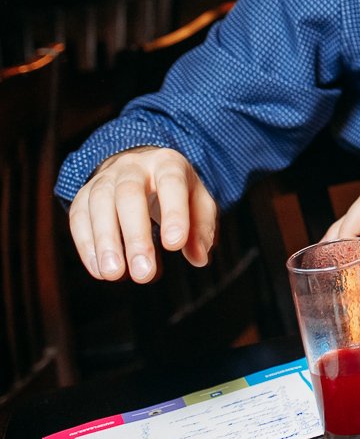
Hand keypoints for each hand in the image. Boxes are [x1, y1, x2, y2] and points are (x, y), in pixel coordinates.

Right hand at [68, 146, 216, 282]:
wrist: (141, 168)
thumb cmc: (175, 192)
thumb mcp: (198, 202)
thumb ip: (202, 229)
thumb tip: (199, 258)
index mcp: (168, 163)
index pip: (171, 183)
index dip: (173, 213)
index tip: (174, 245)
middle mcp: (133, 166)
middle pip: (129, 194)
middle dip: (136, 236)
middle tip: (143, 273)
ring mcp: (105, 178)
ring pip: (99, 204)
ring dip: (106, 242)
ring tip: (115, 274)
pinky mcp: (83, 194)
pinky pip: (79, 217)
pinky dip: (87, 245)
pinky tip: (99, 270)